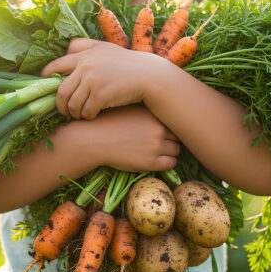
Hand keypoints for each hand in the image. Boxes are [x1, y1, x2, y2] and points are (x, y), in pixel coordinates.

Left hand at [41, 38, 178, 119]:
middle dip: (60, 104)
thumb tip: (67, 48)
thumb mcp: (106, 48)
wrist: (149, 76)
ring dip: (74, 113)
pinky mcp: (101, 95)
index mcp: (84, 54)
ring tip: (80, 115)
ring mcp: (93, 80)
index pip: (56, 66)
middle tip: (64, 111)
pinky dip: (87, 116)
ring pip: (72, 104)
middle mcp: (86, 66)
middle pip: (60, 91)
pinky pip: (86, 111)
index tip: (46, 88)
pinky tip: (93, 116)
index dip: (47, 79)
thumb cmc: (128, 63)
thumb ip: (86, 46)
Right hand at [61, 105, 179, 171]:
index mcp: (152, 113)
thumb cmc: (108, 123)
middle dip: (171, 137)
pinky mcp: (150, 162)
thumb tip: (161, 108)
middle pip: (178, 134)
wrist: (92, 140)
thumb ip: (145, 110)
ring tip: (157, 151)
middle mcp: (157, 127)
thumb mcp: (128, 109)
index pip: (174, 118)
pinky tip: (155, 160)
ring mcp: (155, 145)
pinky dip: (167, 162)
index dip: (169, 124)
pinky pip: (171, 163)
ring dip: (170, 151)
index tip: (164, 128)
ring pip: (177, 149)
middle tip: (162, 141)